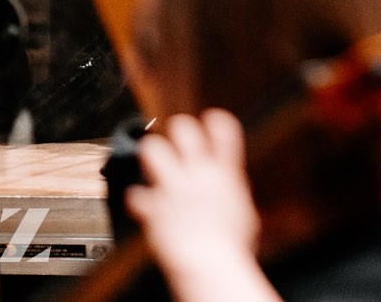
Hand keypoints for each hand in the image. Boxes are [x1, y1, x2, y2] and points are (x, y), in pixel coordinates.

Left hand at [129, 112, 273, 301]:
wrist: (209, 262)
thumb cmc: (231, 245)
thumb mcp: (243, 211)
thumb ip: (231, 191)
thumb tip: (229, 187)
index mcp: (225, 173)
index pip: (223, 129)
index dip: (216, 120)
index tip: (211, 119)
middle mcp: (198, 174)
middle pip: (184, 131)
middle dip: (179, 128)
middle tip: (177, 134)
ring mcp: (174, 187)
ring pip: (154, 150)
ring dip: (152, 150)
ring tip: (152, 154)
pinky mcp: (154, 206)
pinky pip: (137, 195)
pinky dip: (137, 197)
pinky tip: (140, 199)